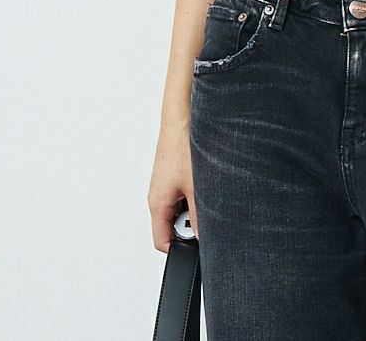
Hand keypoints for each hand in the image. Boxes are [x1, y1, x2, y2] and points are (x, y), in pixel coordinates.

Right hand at [149, 120, 197, 250]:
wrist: (183, 116)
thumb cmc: (182, 146)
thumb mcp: (197, 187)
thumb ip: (201, 216)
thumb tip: (206, 238)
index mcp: (158, 204)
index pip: (162, 242)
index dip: (181, 250)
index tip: (199, 248)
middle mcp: (159, 196)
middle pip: (173, 226)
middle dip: (193, 224)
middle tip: (208, 211)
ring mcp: (167, 184)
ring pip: (182, 208)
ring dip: (197, 206)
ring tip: (207, 190)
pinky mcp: (175, 174)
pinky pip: (185, 192)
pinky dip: (196, 192)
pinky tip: (206, 181)